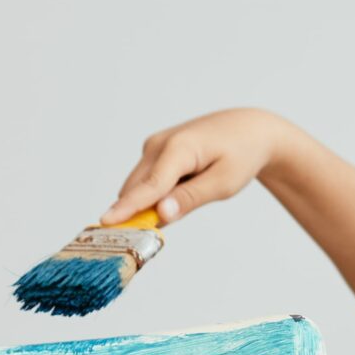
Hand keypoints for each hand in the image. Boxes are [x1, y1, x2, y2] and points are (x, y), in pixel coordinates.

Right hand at [101, 108, 285, 226]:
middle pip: (136, 189)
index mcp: (179, 148)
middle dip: (141, 212)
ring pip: (139, 187)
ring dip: (153, 202)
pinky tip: (187, 183)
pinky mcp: (154, 150)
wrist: (249, 129)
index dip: (128, 208)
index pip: (149, 186)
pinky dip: (158, 193)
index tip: (105, 222)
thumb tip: (160, 214)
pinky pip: (147, 181)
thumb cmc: (241, 155)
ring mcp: (154, 145)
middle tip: (167, 224)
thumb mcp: (224, 183)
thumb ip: (190, 199)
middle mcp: (159, 144)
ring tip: (195, 190)